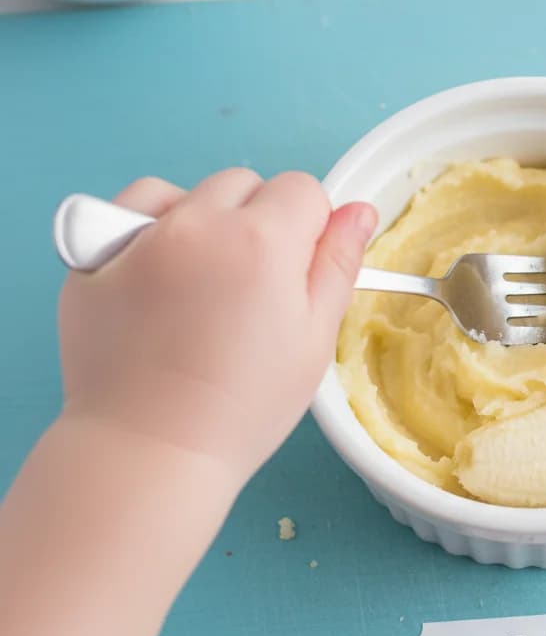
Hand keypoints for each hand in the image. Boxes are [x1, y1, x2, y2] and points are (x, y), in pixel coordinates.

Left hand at [58, 169, 376, 483]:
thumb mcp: (314, 338)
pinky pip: (132, 207)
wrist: (149, 450)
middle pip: (247, 185)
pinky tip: (160, 270)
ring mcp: (140, 234)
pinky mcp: (95, 252)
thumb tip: (360, 210)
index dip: (310, 229)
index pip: (303, 189)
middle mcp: (199, 223)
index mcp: (263, 241)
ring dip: (206, 219)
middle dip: (260, 220)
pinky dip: (151, 223)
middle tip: (251, 286)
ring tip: (202, 280)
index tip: (296, 274)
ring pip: (190, 192)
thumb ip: (338, 263)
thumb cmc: (243, 406)